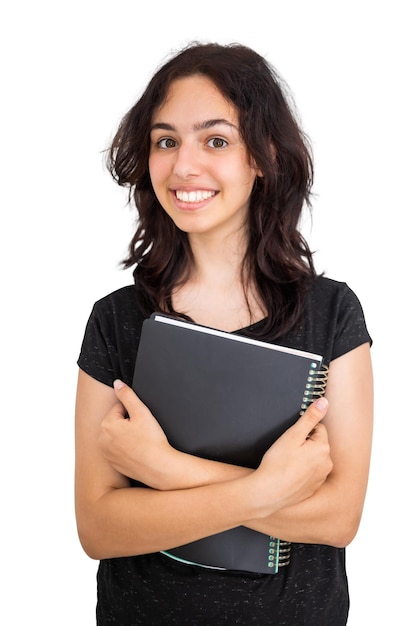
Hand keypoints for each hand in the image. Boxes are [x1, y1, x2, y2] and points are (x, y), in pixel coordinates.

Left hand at [98, 379, 179, 488]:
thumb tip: (117, 383)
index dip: (134, 413)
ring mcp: (106, 453)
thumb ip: (127, 394)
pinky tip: (138, 451)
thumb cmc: (151, 440)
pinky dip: (127, 449)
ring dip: (127, 436)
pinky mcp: (113, 463)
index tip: (142, 423)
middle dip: (129, 424)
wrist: (159, 467)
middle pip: (117, 422)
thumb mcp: (141, 412)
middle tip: (143, 433)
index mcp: (106, 425)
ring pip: (118, 436)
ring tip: (141, 442)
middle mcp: (101, 440)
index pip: (120, 408)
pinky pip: (119, 449)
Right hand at [250, 398, 332, 516]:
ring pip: (314, 459)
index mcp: (323, 449)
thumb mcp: (292, 435)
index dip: (302, 431)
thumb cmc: (278, 464)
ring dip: (304, 458)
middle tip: (287, 451)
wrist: (268, 493)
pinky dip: (301, 472)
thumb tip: (324, 402)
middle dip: (304, 444)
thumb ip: (310, 417)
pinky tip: (288, 474)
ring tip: (287, 463)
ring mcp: (320, 478)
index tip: (291, 439)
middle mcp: (327, 464)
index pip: (318, 428)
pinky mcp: (313, 489)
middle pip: (317, 444)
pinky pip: (309, 474)